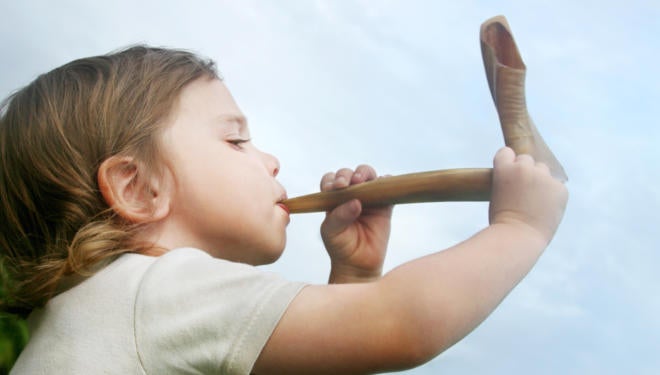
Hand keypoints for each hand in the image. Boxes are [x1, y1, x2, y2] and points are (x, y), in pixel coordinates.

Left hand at [320, 165, 393, 283]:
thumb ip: (339, 217)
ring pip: (369, 177)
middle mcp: (350, 195)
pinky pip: (389, 190)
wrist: (358, 264)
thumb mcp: (332, 232)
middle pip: (350, 175)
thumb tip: (355, 201)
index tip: (336, 187)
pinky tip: (386, 182)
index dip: (333, 179)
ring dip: (366, 174)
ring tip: (363, 180)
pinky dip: (389, 182)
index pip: (331, 181)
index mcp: (333, 199)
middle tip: (350, 183)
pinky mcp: (384, 206)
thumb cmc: (340, 247)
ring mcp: (368, 199)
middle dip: (348, 174)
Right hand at [489, 147, 568, 243]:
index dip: (507, 164)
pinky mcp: (560, 188)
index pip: (506, 153)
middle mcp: (525, 168)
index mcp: (504, 168)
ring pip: (543, 170)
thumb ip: (509, 180)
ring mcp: (544, 177)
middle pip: (526, 159)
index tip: (508, 175)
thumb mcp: (496, 193)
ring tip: (534, 200)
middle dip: (524, 171)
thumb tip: (522, 178)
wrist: (517, 237)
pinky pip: (556, 185)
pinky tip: (545, 207)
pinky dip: (552, 194)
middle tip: (522, 191)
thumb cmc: (501, 221)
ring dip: (540, 180)